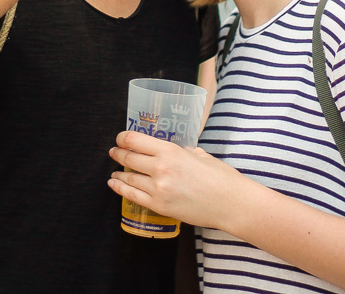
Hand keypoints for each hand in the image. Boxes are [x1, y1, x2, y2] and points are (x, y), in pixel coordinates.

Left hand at [108, 131, 244, 230]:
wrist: (231, 203)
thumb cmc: (221, 177)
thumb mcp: (202, 155)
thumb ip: (186, 152)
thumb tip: (180, 151)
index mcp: (171, 151)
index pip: (136, 140)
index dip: (124, 138)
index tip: (120, 138)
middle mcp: (161, 168)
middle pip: (129, 158)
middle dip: (118, 154)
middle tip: (114, 152)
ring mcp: (158, 189)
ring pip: (129, 178)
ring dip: (118, 173)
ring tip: (114, 172)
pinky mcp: (160, 206)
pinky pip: (134, 196)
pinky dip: (121, 189)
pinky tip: (115, 185)